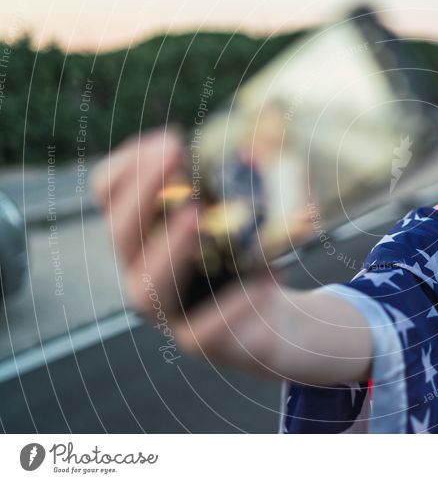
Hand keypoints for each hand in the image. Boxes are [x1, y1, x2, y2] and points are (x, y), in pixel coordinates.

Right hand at [90, 128, 284, 374]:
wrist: (283, 323)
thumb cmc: (257, 260)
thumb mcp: (251, 216)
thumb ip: (248, 182)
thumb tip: (267, 136)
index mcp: (149, 238)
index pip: (110, 198)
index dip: (129, 167)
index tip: (169, 139)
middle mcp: (147, 274)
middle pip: (121, 237)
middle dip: (142, 193)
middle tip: (174, 156)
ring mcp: (171, 313)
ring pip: (146, 290)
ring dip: (167, 249)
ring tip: (194, 218)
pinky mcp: (204, 344)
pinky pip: (205, 331)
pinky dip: (232, 304)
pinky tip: (263, 280)